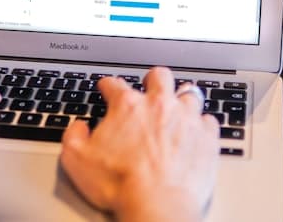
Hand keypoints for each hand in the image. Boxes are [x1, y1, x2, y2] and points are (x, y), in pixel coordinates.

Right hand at [60, 67, 219, 221]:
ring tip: (177, 108)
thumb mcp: (76, 160)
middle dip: (152, 79)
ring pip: (188, 93)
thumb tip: (78, 127)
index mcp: (127, 107)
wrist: (157, 206)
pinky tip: (196, 132)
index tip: (106, 88)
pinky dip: (202, 124)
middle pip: (159, 76)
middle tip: (149, 87)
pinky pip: (209, 120)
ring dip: (181, 99)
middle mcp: (159, 105)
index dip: (107, 85)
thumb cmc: (120, 184)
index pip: (114, 84)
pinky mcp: (207, 137)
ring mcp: (186, 119)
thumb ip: (73, 136)